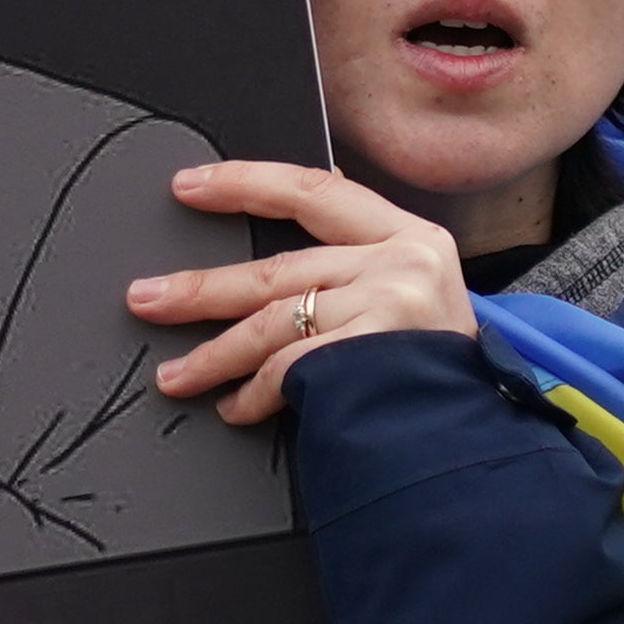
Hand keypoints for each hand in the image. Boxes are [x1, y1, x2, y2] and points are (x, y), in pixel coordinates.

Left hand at [129, 161, 475, 425]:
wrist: (476, 439)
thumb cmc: (436, 371)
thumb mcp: (413, 296)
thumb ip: (354, 264)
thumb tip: (272, 248)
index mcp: (410, 235)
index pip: (314, 191)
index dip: (246, 183)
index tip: (191, 186)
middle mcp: (402, 262)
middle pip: (278, 268)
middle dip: (201, 288)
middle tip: (147, 298)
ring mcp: (389, 306)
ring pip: (274, 320)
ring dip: (215, 354)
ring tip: (177, 376)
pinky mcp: (372, 354)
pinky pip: (289, 367)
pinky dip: (255, 392)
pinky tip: (237, 407)